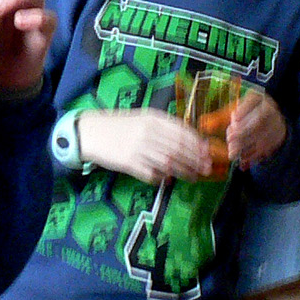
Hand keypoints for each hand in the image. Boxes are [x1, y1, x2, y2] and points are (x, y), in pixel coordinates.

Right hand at [76, 108, 218, 182]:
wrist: (92, 131)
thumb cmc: (121, 125)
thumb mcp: (144, 119)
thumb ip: (165, 128)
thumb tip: (190, 141)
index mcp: (153, 119)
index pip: (182, 132)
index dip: (197, 144)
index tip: (207, 153)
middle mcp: (147, 133)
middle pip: (178, 149)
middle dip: (195, 160)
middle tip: (206, 168)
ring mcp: (138, 148)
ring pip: (168, 163)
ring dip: (184, 172)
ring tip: (193, 177)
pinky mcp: (128, 163)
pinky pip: (151, 174)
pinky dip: (162, 178)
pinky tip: (168, 180)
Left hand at [224, 88, 284, 167]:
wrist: (268, 124)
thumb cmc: (245, 117)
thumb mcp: (233, 113)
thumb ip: (218, 118)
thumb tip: (202, 124)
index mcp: (258, 98)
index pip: (254, 100)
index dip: (244, 109)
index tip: (233, 118)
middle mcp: (270, 110)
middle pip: (260, 120)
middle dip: (243, 132)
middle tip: (229, 140)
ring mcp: (276, 125)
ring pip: (264, 136)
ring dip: (247, 146)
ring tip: (232, 153)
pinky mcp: (278, 139)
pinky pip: (268, 148)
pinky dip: (254, 155)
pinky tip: (242, 160)